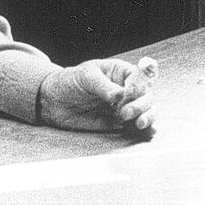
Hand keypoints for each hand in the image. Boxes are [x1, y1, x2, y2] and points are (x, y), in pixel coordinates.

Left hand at [38, 57, 156, 137]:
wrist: (54, 101)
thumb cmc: (70, 81)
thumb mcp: (85, 77)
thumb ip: (103, 86)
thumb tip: (120, 94)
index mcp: (121, 72)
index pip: (141, 75)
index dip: (142, 84)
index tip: (131, 92)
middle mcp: (127, 89)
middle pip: (147, 95)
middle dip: (141, 104)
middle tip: (125, 112)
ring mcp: (125, 106)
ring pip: (147, 111)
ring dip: (147, 117)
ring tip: (138, 123)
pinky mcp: (120, 123)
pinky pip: (136, 126)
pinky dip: (146, 130)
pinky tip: (149, 132)